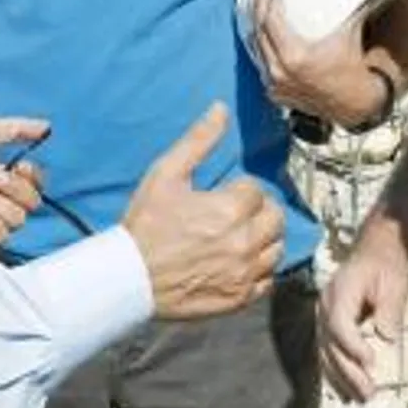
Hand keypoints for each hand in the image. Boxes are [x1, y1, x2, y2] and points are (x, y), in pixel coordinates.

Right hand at [122, 103, 283, 320]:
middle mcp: (243, 242)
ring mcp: (244, 273)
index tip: (223, 194)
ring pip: (276, 249)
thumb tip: (220, 110)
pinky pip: (268, 280)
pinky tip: (239, 262)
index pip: (257, 190)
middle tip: (237, 212)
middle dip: (259, 210)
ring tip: (240, 235)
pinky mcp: (239, 298)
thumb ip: (198, 141)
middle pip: (275, 218)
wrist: (130, 278)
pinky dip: (260, 270)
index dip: (240, 189)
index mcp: (229, 210)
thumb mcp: (166, 174)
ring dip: (263, 238)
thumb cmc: (145, 226)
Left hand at [254, 0, 388, 125]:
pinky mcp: (275, 94)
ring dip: (257, 27)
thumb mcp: (347, 32)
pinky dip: (262, 48)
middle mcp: (280, 73)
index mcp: (295, 57)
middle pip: (260, 33)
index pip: (271, 22)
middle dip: (259, 8)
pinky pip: (262, 65)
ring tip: (258, 8)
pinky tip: (262, 35)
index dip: (270, 2)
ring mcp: (275, 86)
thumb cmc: (352, 66)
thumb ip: (347, 5)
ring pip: (257, 49)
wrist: (356, 103)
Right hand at [320, 209, 407, 401]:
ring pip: (326, 352)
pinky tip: (346, 390)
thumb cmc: (387, 265)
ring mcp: (323, 314)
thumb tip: (386, 338)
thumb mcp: (395, 284)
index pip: (339, 323)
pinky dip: (335, 372)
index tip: (371, 363)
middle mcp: (325, 304)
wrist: (376, 249)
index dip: (353, 345)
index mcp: (340, 290)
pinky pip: (327, 351)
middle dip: (348, 371)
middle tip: (369, 393)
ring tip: (359, 398)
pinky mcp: (327, 324)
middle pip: (330, 343)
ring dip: (341, 377)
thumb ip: (389, 311)